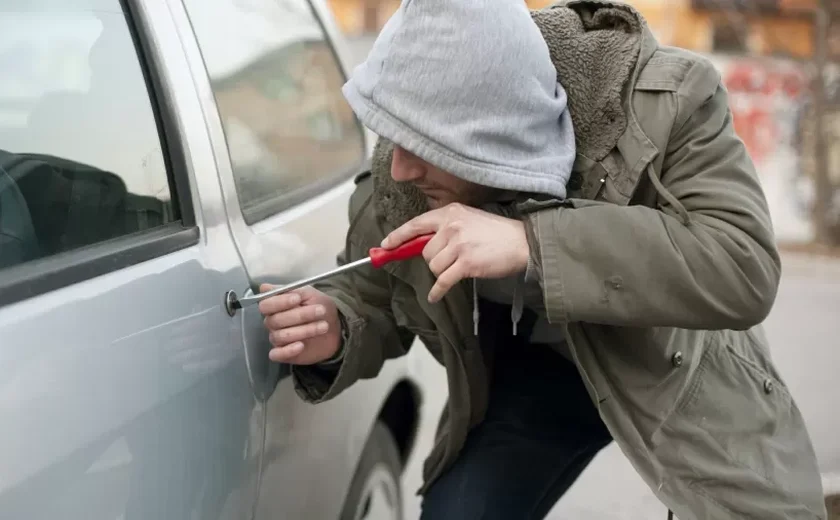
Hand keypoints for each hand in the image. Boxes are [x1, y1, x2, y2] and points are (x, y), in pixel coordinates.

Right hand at [258, 285, 341, 363]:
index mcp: (275, 306)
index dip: (280, 302)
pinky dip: (287, 350)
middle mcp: (272, 322)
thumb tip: (264, 287)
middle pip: (275, 320)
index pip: (266, 305)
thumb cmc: (319, 307)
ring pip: (280, 336)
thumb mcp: (309, 294)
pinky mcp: (283, 353)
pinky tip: (301, 345)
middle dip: (300, 315)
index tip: (298, 299)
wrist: (334, 327)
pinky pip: (276, 354)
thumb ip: (290, 290)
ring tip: (323, 326)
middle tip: (320, 311)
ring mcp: (277, 338)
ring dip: (304, 330)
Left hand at [381, 203, 529, 302]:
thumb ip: (447, 228)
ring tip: (461, 267)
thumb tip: (421, 244)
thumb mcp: (469, 219)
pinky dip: (438, 291)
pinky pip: (443, 281)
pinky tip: (435, 295)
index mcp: (450, 212)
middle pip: (424, 251)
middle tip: (453, 260)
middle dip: (434, 260)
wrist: (522, 242)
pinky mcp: (466, 263)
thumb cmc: (496, 233)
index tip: (386, 244)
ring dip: (443, 272)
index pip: (416, 224)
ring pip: (433, 266)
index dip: (398, 236)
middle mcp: (451, 226)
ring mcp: (458, 245)